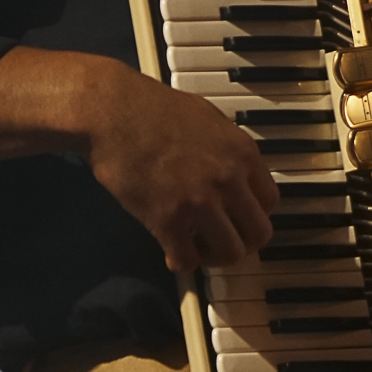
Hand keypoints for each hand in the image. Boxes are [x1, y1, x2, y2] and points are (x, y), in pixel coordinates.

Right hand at [0, 47, 278, 268]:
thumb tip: (237, 170)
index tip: (242, 224)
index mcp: (240, 148)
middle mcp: (228, 176)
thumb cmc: (143, 108)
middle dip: (238, 245)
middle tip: (218, 249)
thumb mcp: (196, 117)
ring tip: (191, 254)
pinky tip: (168, 260)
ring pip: (226, 253)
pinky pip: (187, 258)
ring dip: (210, 258)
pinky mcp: (166, 218)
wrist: (100, 107)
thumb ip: (220, 146)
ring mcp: (199, 199)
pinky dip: (180, 264)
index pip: (271, 200)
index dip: (256, 217)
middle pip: (256, 234)